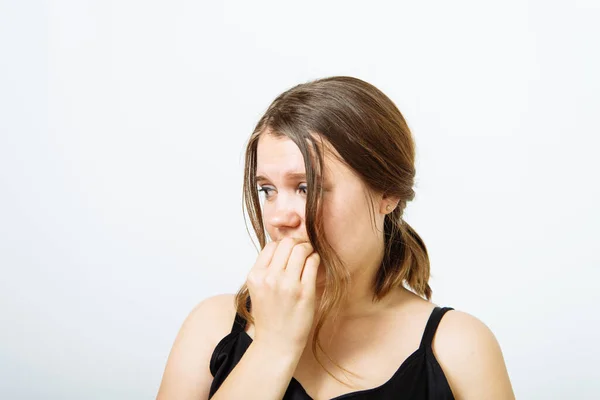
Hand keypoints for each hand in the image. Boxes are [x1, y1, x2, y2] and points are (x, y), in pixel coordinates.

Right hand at [246, 238, 320, 353]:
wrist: (276, 343)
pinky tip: (314, 266)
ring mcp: (287, 285)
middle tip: (303, 251)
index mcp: (255, 276)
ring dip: (308, 250)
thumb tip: (283, 247)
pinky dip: (315, 260)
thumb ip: (267, 269)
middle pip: (287, 243)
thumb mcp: (258, 289)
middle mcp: (269, 278)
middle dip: (297, 244)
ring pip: (301, 249)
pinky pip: (313, 263)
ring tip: (309, 257)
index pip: (271, 245)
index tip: (290, 253)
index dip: (283, 246)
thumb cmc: (270, 316)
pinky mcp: (304, 292)